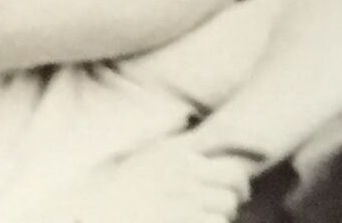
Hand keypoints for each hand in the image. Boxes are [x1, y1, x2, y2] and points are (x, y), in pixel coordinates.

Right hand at [72, 134, 249, 222]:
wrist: (99, 208)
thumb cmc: (123, 184)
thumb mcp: (152, 155)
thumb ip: (178, 144)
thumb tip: (201, 129)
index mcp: (180, 157)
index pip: (232, 166)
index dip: (241, 181)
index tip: (240, 188)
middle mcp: (185, 177)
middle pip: (234, 190)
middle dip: (234, 200)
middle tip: (226, 206)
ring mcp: (182, 203)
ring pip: (225, 211)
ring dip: (221, 216)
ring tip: (208, 217)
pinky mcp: (180, 222)